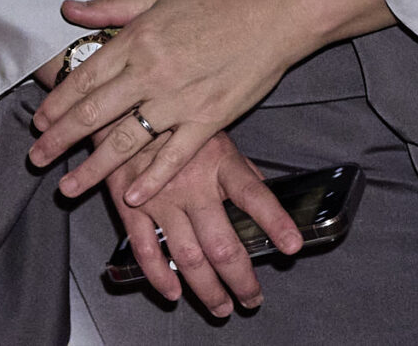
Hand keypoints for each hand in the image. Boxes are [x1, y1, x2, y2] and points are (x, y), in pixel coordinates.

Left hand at [28, 0, 388, 205]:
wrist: (273, 13)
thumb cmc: (219, 0)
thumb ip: (111, 8)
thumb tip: (68, 8)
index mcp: (136, 39)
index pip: (85, 77)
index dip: (58, 102)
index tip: (39, 122)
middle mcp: (151, 72)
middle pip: (95, 112)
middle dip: (61, 139)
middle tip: (37, 159)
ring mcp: (179, 99)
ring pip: (126, 140)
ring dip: (94, 168)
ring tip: (69, 187)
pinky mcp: (209, 119)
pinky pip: (174, 155)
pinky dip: (151, 179)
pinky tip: (132, 198)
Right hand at [107, 132, 301, 316]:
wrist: (125, 111)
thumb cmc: (177, 126)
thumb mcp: (216, 136)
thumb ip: (240, 171)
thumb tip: (267, 198)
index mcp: (220, 162)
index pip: (254, 195)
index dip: (276, 222)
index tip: (292, 246)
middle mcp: (192, 182)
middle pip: (222, 244)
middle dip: (241, 280)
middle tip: (252, 298)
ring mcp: (160, 197)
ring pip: (188, 256)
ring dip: (207, 289)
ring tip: (222, 306)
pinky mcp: (131, 205)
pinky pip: (147, 250)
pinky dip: (160, 277)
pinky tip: (174, 292)